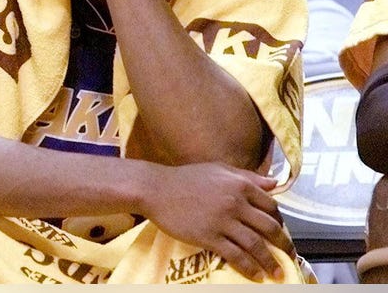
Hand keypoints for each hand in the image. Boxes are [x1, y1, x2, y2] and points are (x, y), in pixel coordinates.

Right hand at [142, 162, 292, 281]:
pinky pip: (235, 255)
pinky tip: (255, 275)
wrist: (155, 189)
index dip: (279, 221)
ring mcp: (222, 220)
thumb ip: (247, 176)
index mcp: (240, 184)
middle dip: (283, 244)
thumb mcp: (218, 169)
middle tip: (288, 255)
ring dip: (270, 261)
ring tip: (277, 272)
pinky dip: (249, 267)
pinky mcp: (209, 236)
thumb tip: (274, 184)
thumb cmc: (185, 178)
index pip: (271, 206)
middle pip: (269, 228)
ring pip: (255, 245)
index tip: (280, 232)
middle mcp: (235, 202)